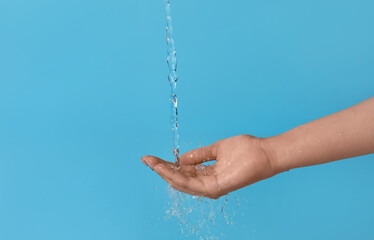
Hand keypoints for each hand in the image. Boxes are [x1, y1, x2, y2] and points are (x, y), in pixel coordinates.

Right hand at [141, 135, 278, 198]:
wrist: (264, 153)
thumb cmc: (245, 150)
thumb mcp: (216, 150)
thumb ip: (199, 155)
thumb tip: (181, 158)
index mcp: (208, 175)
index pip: (183, 172)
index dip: (167, 165)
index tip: (153, 157)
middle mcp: (208, 184)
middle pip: (179, 179)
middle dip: (161, 169)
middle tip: (146, 159)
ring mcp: (211, 188)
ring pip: (182, 182)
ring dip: (165, 173)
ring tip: (151, 163)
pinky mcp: (216, 187)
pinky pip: (191, 183)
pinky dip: (176, 175)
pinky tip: (165, 168)